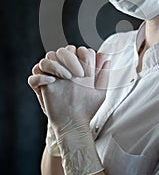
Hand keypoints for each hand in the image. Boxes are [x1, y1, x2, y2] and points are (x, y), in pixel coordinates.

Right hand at [37, 46, 108, 174]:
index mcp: (78, 67)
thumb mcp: (100, 92)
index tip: (87, 70)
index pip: (77, 50)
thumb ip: (104, 74)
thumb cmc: (87, 108)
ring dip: (56, 64)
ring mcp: (52, 76)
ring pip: (48, 58)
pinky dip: (41, 77)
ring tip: (66, 77)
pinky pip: (34, 75)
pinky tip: (51, 81)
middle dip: (70, 58)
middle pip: (63, 50)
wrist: (73, 124)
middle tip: (78, 74)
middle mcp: (65, 68)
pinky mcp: (42, 86)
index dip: (82, 55)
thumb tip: (107, 57)